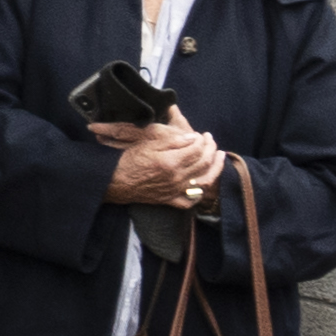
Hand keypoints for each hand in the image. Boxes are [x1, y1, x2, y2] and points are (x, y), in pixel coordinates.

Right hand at [95, 115, 223, 208]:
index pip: (197, 149)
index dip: (203, 140)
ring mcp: (175, 191)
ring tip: (220, 157)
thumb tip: (192, 138)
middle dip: (211, 149)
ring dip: (216, 169)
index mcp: (171, 162)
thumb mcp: (147, 144)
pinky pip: (190, 200)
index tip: (202, 134)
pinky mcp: (170, 200)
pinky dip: (200, 193)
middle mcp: (177, 179)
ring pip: (204, 182)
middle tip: (211, 140)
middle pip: (204, 163)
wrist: (114, 182)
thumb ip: (172, 141)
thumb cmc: (128, 160)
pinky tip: (204, 183)